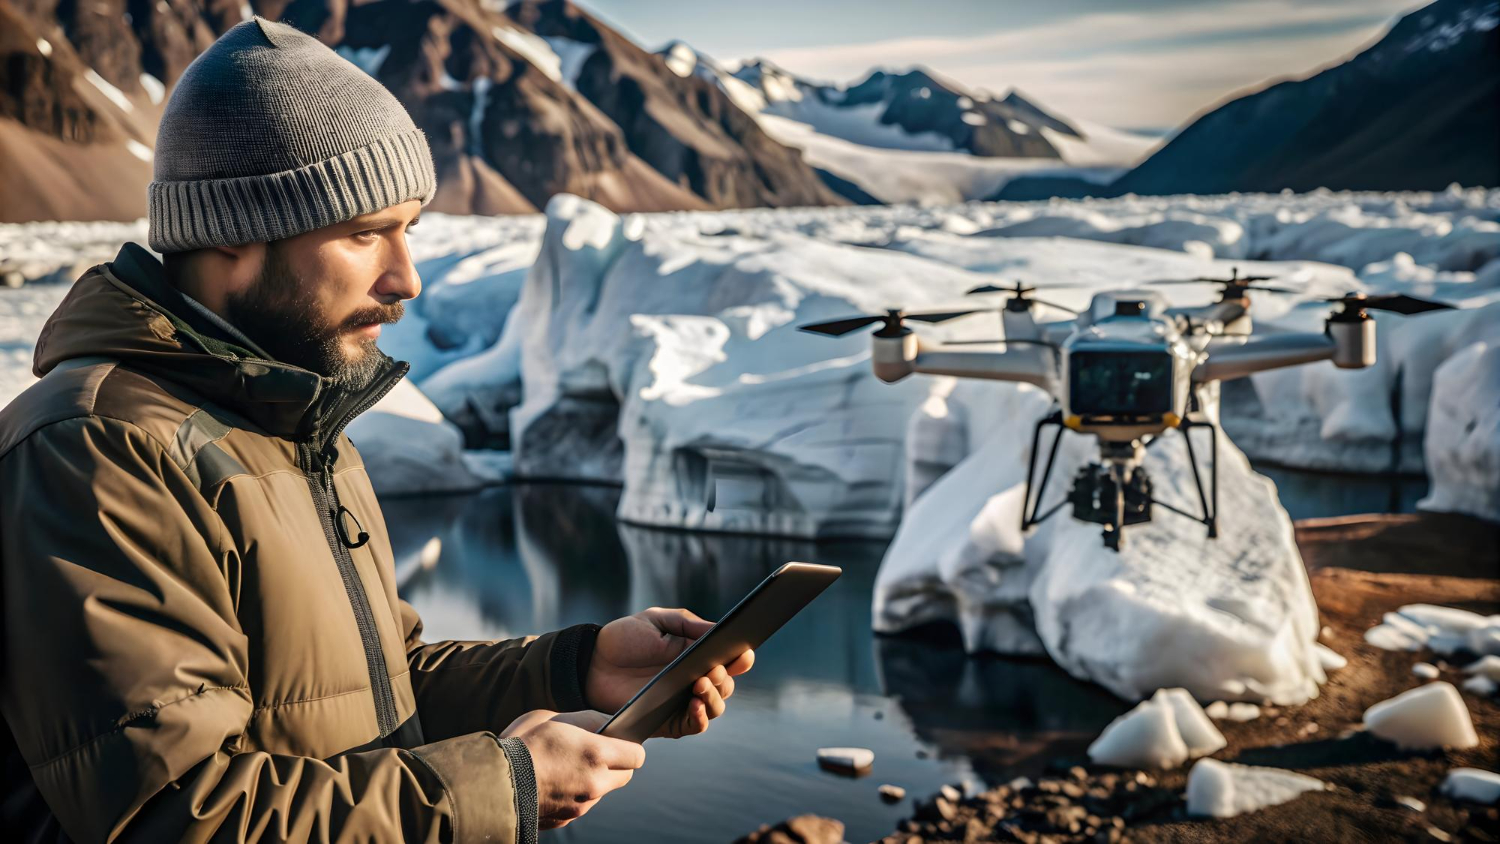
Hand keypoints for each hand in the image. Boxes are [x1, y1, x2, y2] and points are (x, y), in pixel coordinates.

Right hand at [501, 709, 644, 828]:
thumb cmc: (521, 743)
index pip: (637, 755)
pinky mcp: (566, 819)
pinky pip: (581, 804)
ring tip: (567, 766)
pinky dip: (574, 794)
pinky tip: (554, 782)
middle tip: (595, 753)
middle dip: (615, 764)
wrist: (492, 782)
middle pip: (625, 777)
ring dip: (593, 780)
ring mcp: (581, 806)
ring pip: (602, 792)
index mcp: (596, 754)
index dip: (630, 746)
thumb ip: (587, 719)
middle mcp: (594, 784)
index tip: (618, 742)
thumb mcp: (554, 717)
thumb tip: (608, 723)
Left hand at [585, 607, 754, 738]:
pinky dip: (700, 717)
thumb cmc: (624, 639)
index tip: (743, 653)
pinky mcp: (668, 722)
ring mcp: (682, 702)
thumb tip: (720, 629)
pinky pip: (693, 726)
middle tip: (713, 669)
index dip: (741, 658)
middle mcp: (694, 680)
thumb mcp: (658, 621)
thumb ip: (689, 625)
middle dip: (725, 678)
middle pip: (726, 686)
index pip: (729, 660)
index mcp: (696, 655)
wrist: (592, 663)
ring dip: (714, 697)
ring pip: (715, 707)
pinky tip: (694, 705)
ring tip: (701, 683)